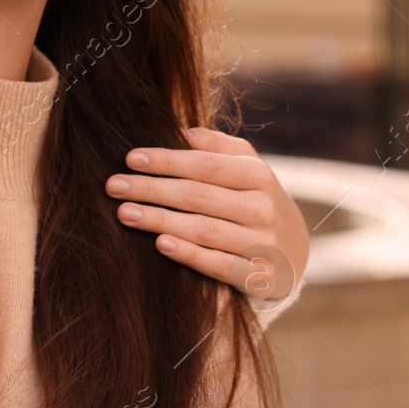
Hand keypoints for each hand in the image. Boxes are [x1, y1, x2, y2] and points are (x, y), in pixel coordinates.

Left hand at [105, 126, 308, 301]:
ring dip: (159, 220)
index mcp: (258, 176)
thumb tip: (180, 131)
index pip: (205, 165)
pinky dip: (190, 255)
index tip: (130, 158)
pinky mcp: (259, 277)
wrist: (295, 252)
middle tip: (113, 186)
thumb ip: (218, 146)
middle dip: (152, 189)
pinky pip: (220, 265)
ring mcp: (263, 244)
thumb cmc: (254, 200)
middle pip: (198, 196)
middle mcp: (262, 209)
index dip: (166, 160)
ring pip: (204, 230)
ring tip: (124, 213)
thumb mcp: (247, 168)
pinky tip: (160, 244)